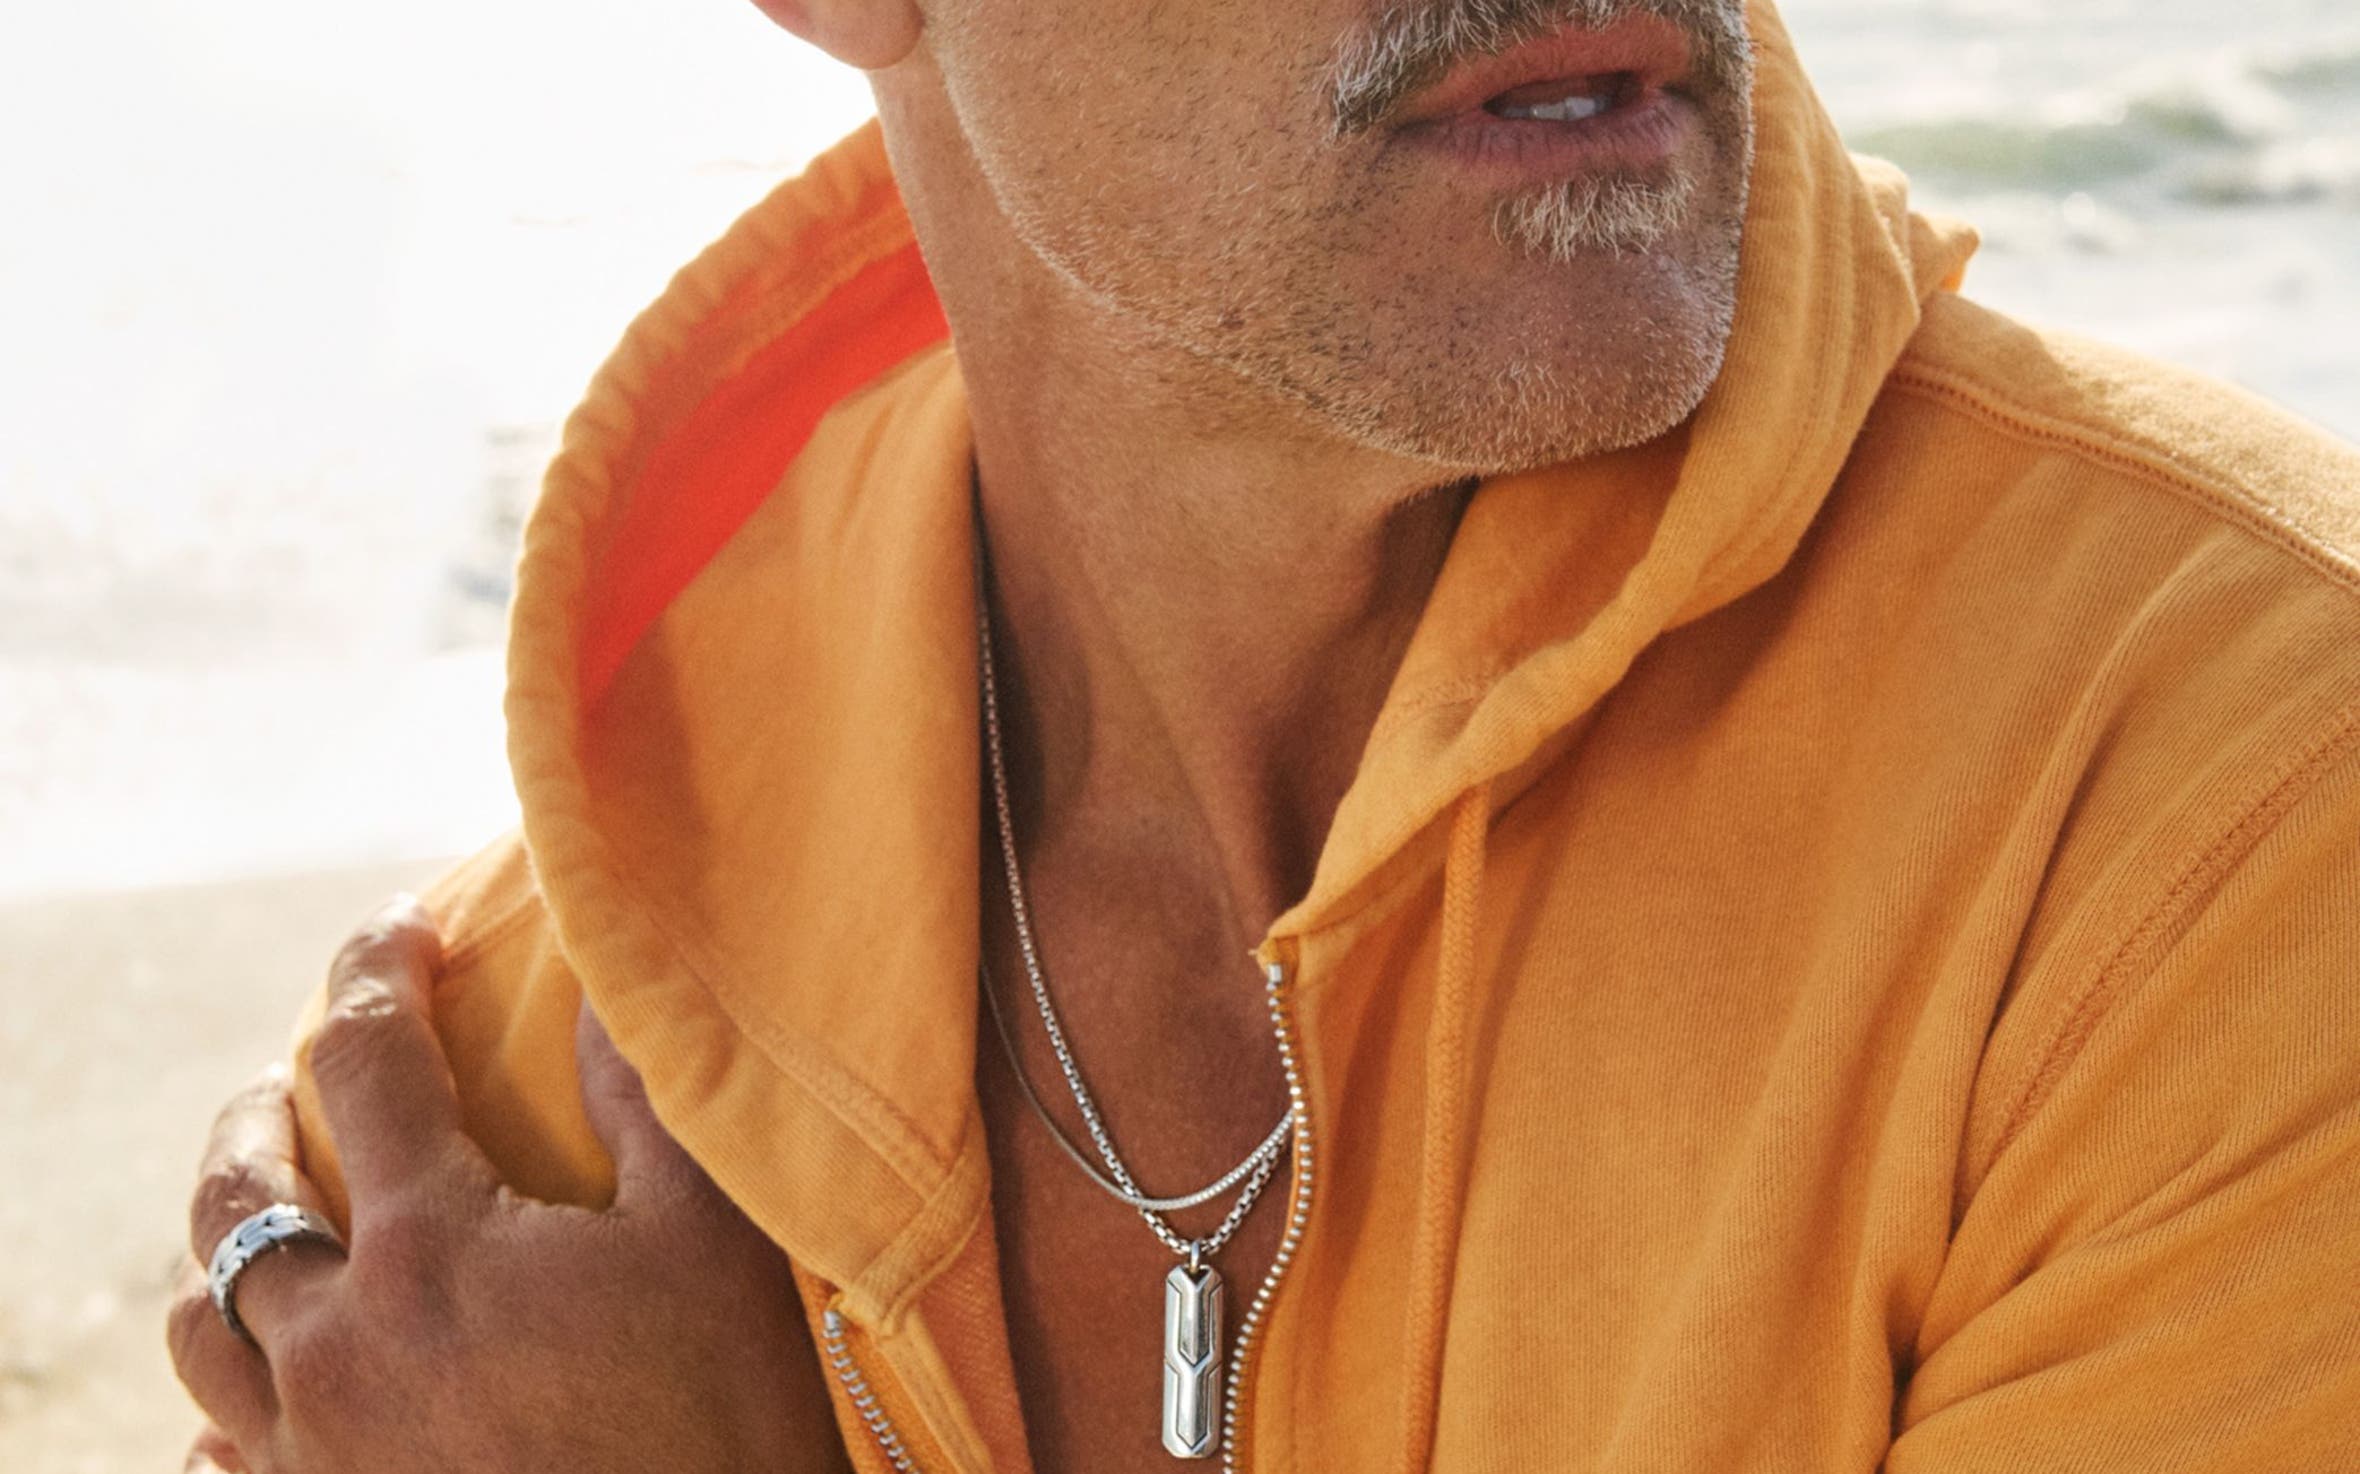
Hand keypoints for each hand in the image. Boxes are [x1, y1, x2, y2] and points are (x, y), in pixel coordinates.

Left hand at [166, 899, 850, 1473]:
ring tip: (277, 1220)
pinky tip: (275, 1390)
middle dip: (260, 1109)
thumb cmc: (721, 1417)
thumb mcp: (708, 1239)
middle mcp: (337, 1346)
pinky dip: (231, 1405)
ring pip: (203, 1325)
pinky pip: (218, 1456)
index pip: (372, 1060)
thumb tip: (599, 987)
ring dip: (227, 1251)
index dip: (381, 968)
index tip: (402, 924)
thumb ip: (644, 1102)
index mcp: (433, 1248)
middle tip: (296, 1076)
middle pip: (236, 1193)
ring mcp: (311, 1450)